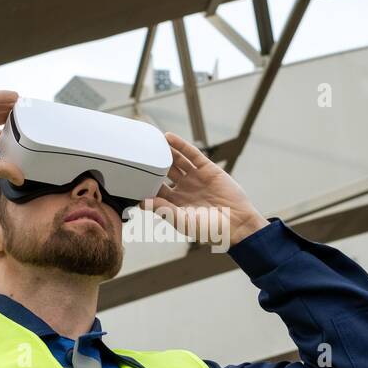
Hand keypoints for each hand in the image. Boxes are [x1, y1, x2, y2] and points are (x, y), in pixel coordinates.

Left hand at [142, 133, 268, 247]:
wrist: (238, 224)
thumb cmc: (211, 230)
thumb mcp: (184, 222)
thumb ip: (164, 210)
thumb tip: (142, 202)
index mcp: (175, 204)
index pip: (155, 190)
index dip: (143, 182)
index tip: (129, 174)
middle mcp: (183, 190)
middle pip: (163, 173)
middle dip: (151, 164)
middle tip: (136, 153)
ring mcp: (195, 178)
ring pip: (176, 161)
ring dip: (164, 151)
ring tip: (151, 141)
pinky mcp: (208, 169)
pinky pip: (192, 155)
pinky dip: (180, 145)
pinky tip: (168, 137)